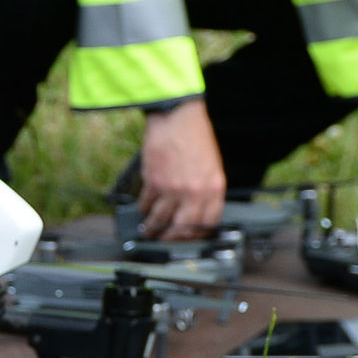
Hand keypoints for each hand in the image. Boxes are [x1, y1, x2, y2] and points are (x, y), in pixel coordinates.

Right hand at [136, 99, 229, 240]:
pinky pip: (146, 203)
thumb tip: (195, 210)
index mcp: (214, 188)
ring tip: (148, 230)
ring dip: (152, 228)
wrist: (177, 117)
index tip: (190, 238)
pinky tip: (143, 209)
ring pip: (160, 220)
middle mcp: (194, 192)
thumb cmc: (196, 137)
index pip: (209, 223)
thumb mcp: (212, 166)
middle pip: (183, 228)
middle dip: (172, 238)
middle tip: (165, 240)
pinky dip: (143, 208)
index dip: (198, 235)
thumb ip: (207, 190)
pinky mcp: (154, 181)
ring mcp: (173, 189)